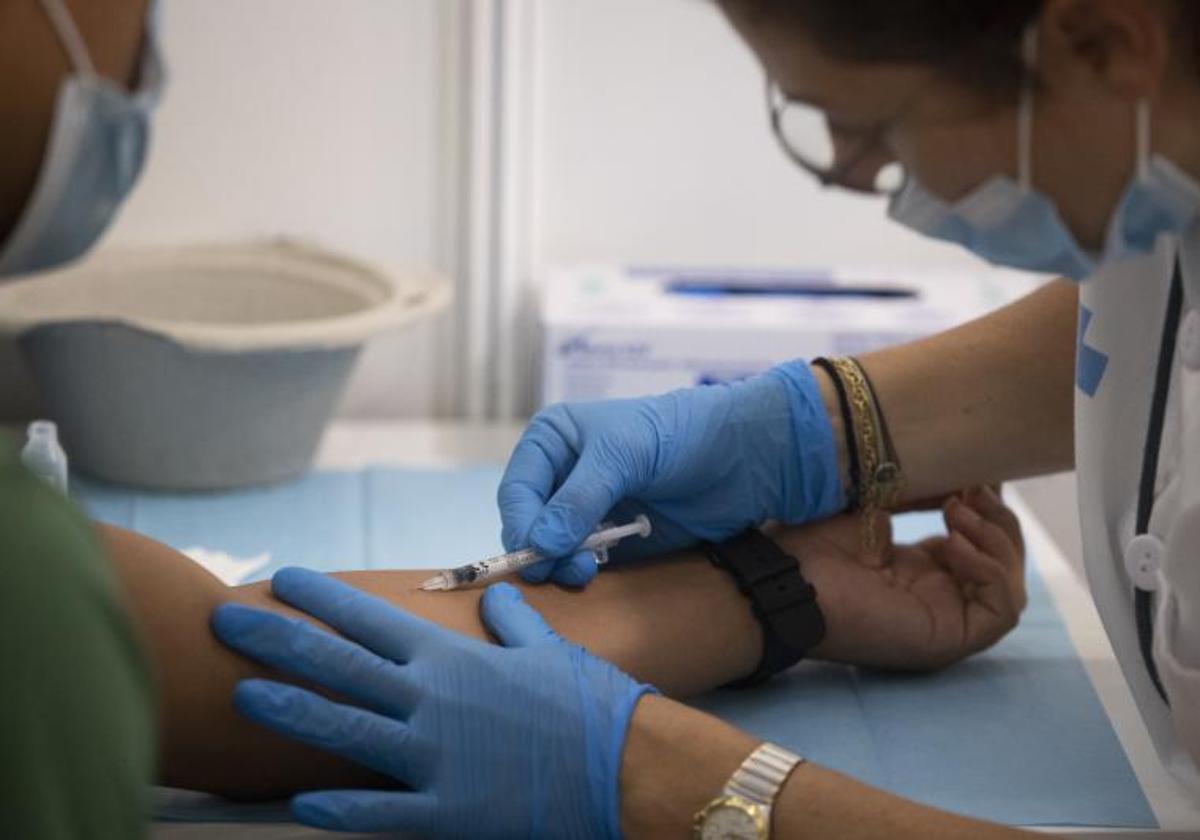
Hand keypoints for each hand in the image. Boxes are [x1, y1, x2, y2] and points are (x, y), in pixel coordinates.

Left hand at [210, 569, 654, 837]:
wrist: (629, 767)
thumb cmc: (588, 703)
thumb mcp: (547, 650)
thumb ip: (511, 621)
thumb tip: (493, 596)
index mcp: (452, 659)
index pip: (371, 618)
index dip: (321, 597)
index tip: (281, 577)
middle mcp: (431, 700)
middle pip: (338, 666)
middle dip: (277, 642)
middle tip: (226, 622)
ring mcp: (433, 757)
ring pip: (343, 730)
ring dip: (288, 710)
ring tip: (242, 695)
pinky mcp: (446, 809)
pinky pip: (380, 810)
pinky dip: (338, 807)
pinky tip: (299, 802)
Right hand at [498, 361, 841, 586]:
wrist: (742, 457)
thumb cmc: (679, 436)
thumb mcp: (623, 455)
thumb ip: (579, 499)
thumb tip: (540, 545)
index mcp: (553, 442)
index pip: (517, 491)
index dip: (520, 524)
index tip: (534, 553)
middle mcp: (563, 476)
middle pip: (529, 526)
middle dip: (540, 549)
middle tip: (562, 570)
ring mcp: (587, 511)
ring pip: (552, 551)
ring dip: (561, 565)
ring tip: (583, 572)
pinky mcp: (614, 540)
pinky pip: (584, 564)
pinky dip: (582, 573)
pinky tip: (595, 575)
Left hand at [778, 486, 1025, 669]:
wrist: (787, 579)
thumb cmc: (813, 546)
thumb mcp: (876, 508)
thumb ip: (920, 495)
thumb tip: (965, 478)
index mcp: (917, 573)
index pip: (976, 545)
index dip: (983, 510)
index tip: (972, 477)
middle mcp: (936, 599)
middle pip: (1002, 566)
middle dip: (997, 521)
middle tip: (971, 491)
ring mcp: (945, 623)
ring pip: (1010, 588)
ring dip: (997, 541)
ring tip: (956, 512)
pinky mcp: (949, 640)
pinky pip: (1002, 611)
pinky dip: (990, 571)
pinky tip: (952, 545)